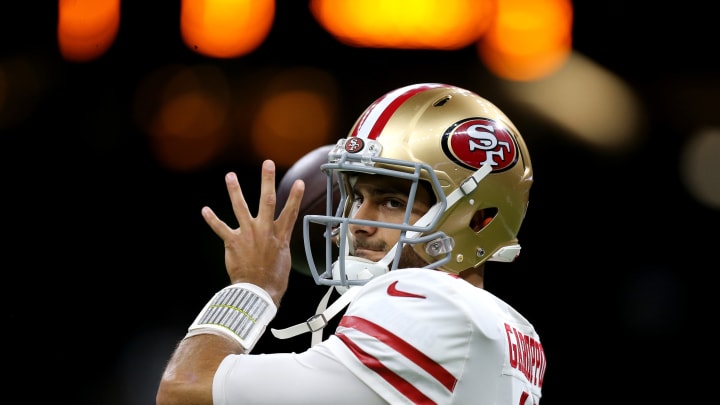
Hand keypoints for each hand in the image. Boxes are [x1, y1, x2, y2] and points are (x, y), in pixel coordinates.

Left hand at [201, 160, 304, 305]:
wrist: (258, 292)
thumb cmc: (273, 280)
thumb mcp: (284, 259)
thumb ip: (279, 244)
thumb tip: (278, 240)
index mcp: (280, 236)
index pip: (290, 212)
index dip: (295, 196)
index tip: (299, 182)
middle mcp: (264, 231)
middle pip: (267, 201)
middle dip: (267, 180)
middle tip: (267, 163)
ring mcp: (248, 234)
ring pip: (241, 207)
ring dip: (235, 190)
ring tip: (230, 176)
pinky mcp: (233, 242)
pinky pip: (221, 228)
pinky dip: (212, 219)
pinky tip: (205, 210)